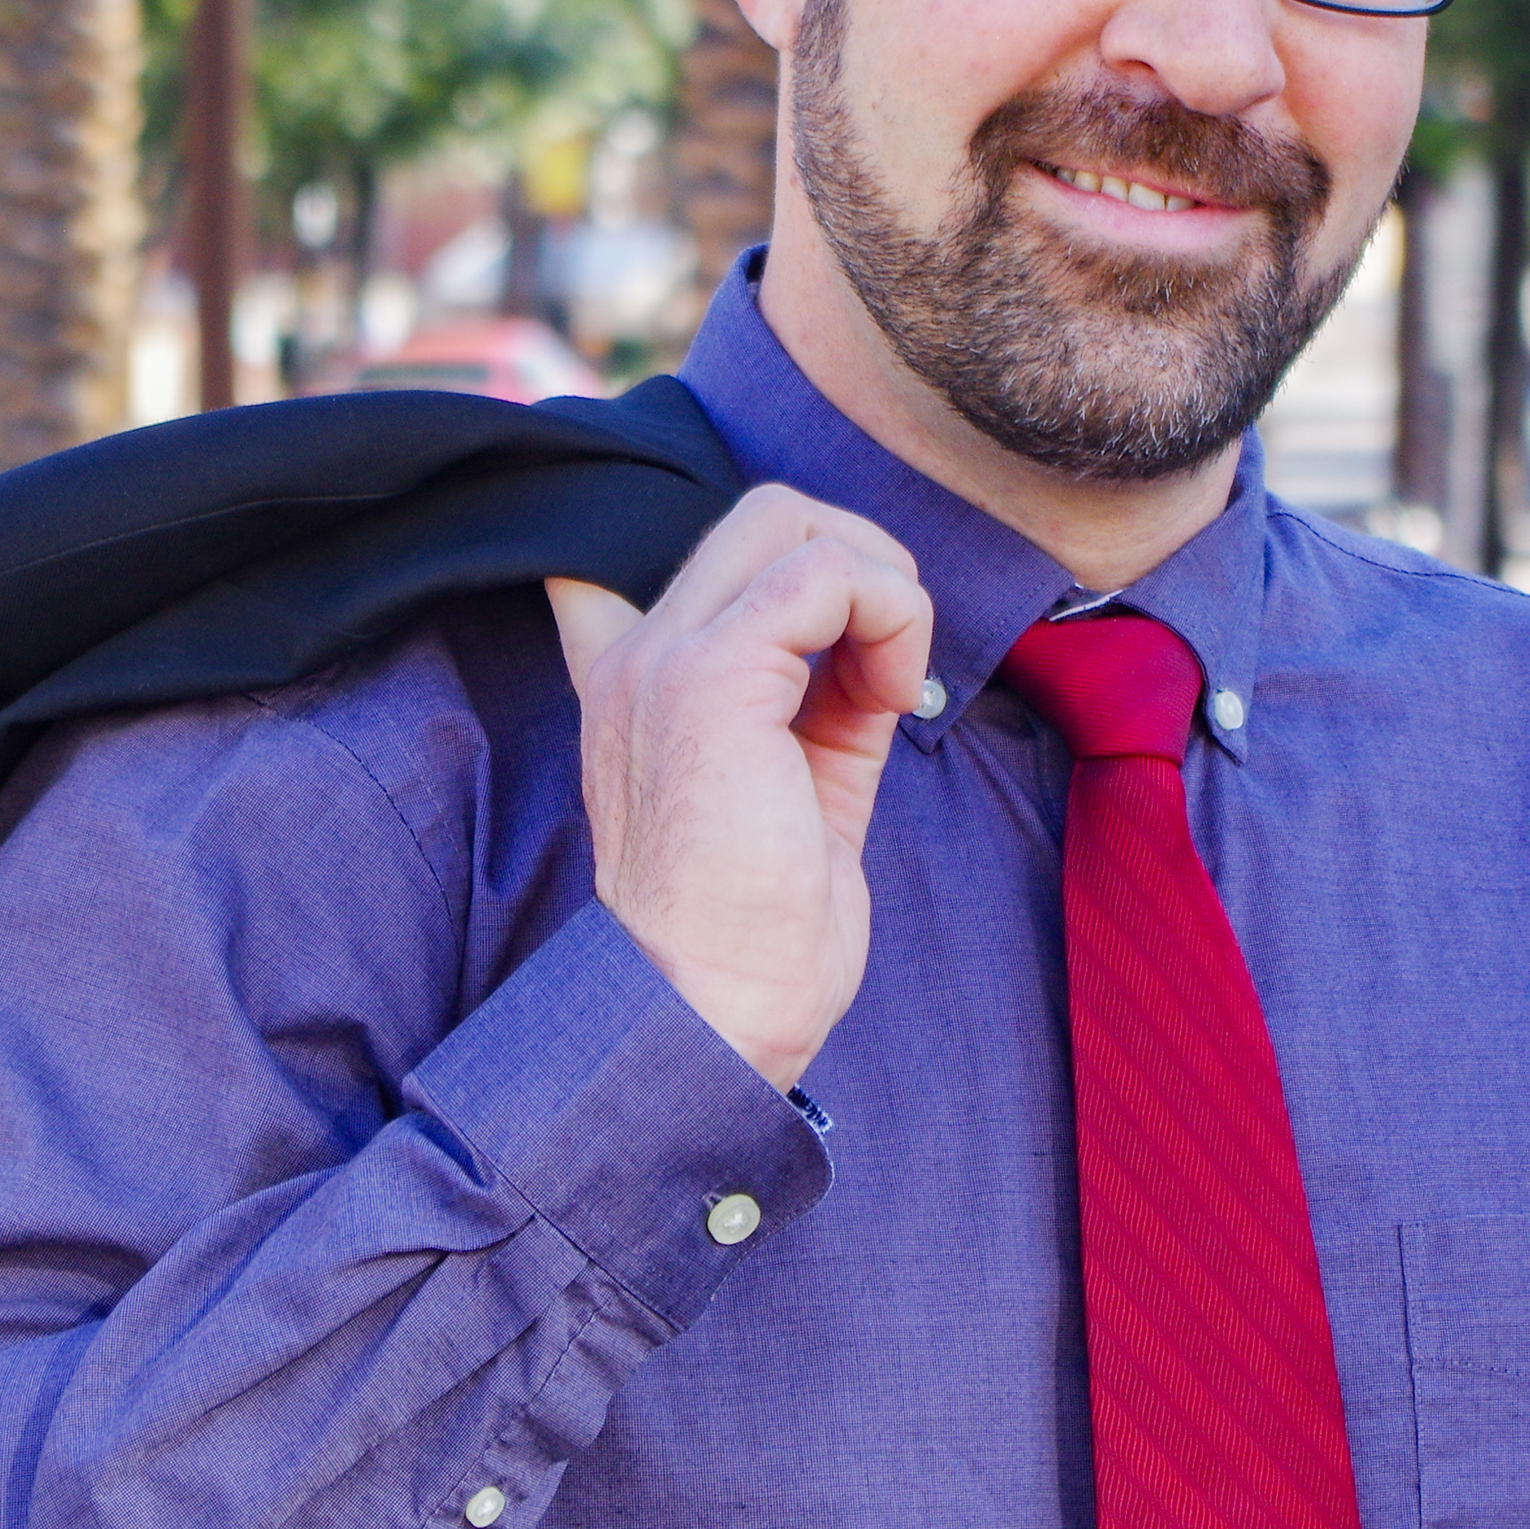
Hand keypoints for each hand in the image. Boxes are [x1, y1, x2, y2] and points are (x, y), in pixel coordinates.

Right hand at [548, 486, 933, 1090]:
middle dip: (863, 563)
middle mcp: (636, 653)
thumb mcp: (796, 783)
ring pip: (791, 521)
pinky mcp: (710, 677)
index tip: (852, 644)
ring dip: (883, 588)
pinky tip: (893, 698)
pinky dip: (890, 615)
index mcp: (640, 680)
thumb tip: (877, 632)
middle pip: (763, 514)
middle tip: (892, 661)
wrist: (710, 1014)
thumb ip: (819, 695)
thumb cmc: (757, 930)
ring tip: (891, 686)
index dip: (793, 569)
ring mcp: (663, 658)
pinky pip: (826, 574)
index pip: (671, 545)